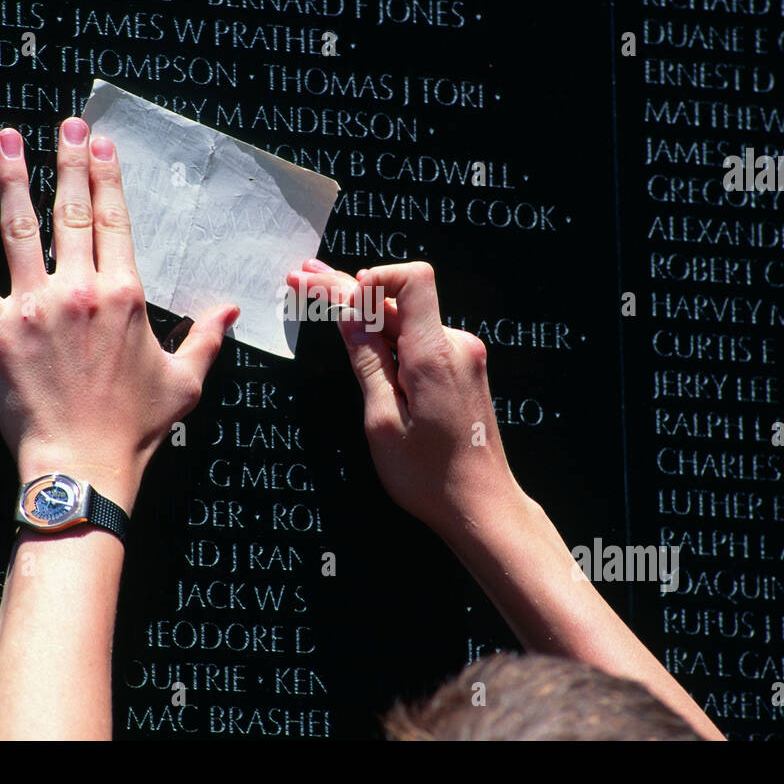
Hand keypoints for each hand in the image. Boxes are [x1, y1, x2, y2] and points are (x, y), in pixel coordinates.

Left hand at [0, 117, 239, 509]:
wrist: (83, 466)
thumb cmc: (135, 429)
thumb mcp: (185, 381)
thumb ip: (207, 338)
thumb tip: (233, 310)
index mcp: (126, 297)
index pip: (115, 221)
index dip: (107, 177)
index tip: (100, 145)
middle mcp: (81, 291)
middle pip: (72, 212)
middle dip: (67, 162)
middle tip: (63, 125)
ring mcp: (35, 308)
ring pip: (20, 230)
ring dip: (12, 179)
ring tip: (6, 139)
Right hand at [287, 259, 523, 537]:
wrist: (480, 505)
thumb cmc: (431, 476)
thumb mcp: (383, 419)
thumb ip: (366, 360)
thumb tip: (347, 315)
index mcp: (434, 355)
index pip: (412, 280)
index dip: (372, 278)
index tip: (335, 292)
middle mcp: (454, 347)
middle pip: (400, 298)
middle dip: (350, 289)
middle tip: (303, 278)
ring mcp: (461, 358)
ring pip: (406, 320)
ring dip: (364, 310)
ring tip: (318, 290)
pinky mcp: (460, 371)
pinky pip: (418, 340)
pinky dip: (386, 334)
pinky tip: (356, 329)